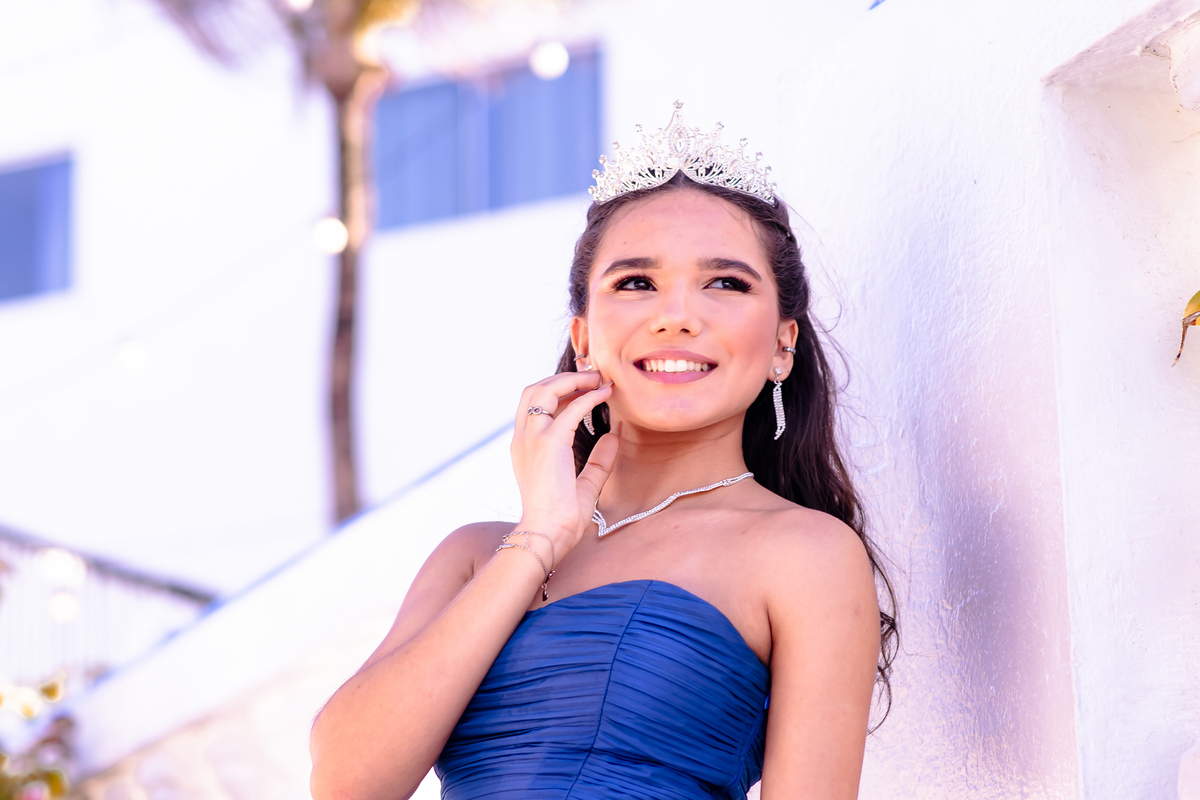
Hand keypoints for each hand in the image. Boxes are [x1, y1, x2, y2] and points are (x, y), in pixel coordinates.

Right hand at [510, 372, 617, 555]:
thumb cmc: (561, 519)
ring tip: (597, 378)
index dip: (557, 390)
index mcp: (525, 448)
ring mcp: (533, 439)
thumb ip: (598, 461)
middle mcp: (523, 439)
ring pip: (544, 390)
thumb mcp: (584, 485)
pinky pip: (571, 409)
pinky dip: (588, 397)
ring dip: (572, 380)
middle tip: (591, 376)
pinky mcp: (549, 443)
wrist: (547, 535)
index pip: (533, 405)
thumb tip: (614, 436)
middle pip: (533, 390)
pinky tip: (605, 394)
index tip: (582, 386)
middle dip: (561, 378)